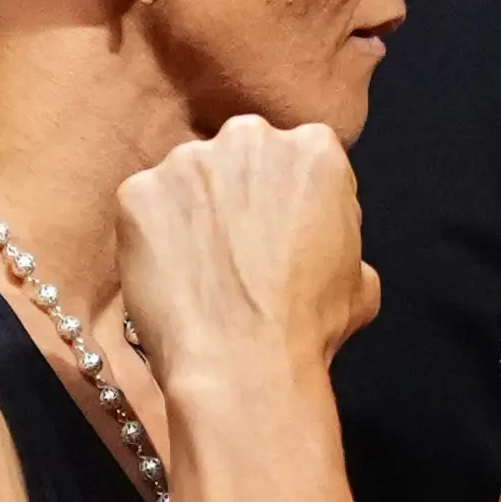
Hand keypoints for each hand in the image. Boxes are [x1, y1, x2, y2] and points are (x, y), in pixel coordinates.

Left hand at [118, 116, 382, 388]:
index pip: (301, 157)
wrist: (244, 363)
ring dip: (195, 211)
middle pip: (242, 156)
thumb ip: (339, 237)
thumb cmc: (307, 326)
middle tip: (241, 248)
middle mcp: (249, 138)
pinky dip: (152, 236)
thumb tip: (322, 247)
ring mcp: (187, 162)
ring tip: (202, 268)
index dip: (292, 198)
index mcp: (313, 149)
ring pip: (189, 179)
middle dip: (242, 192)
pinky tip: (171, 275)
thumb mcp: (362, 279)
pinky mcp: (138, 192)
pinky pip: (144, 208)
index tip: (284, 231)